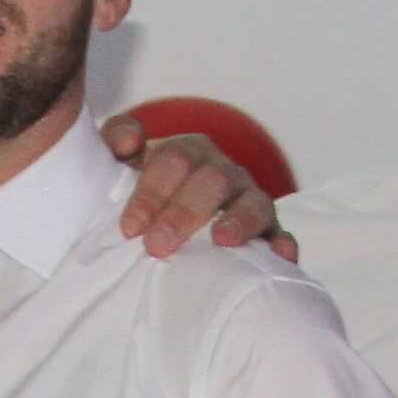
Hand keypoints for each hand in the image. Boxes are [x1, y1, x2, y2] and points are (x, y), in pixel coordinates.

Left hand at [95, 110, 287, 257]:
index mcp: (188, 152)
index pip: (173, 160)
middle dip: (184, 212)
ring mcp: (248, 201)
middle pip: (212, 181)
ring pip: (253, 202)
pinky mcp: (268, 232)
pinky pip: (281, 234)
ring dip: (240, 220)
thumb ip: (115, 142)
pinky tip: (281, 256)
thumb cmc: (145, 196)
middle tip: (157, 246)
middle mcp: (222, 172)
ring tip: (223, 241)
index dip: (151, 192)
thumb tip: (127, 141)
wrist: (170, 223)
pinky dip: (282, 243)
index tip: (129, 228)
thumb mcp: (122, 166)